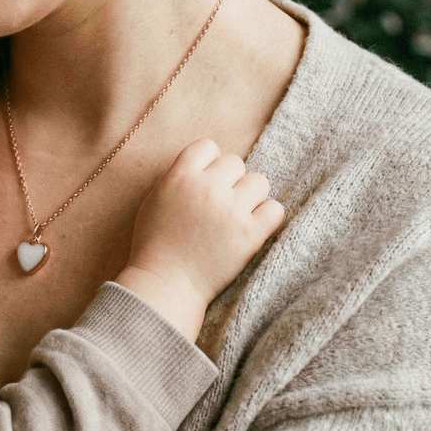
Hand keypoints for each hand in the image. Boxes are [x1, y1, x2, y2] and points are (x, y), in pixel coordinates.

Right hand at [117, 139, 282, 339]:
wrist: (166, 283)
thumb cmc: (156, 244)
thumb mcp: (156, 198)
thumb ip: (180, 177)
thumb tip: (206, 165)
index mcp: (181, 176)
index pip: (208, 146)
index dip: (209, 163)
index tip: (206, 181)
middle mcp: (207, 188)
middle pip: (236, 163)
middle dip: (230, 180)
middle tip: (221, 203)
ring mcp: (230, 211)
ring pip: (259, 182)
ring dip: (250, 196)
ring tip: (237, 214)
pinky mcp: (250, 235)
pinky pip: (275, 209)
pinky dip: (267, 216)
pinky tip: (253, 227)